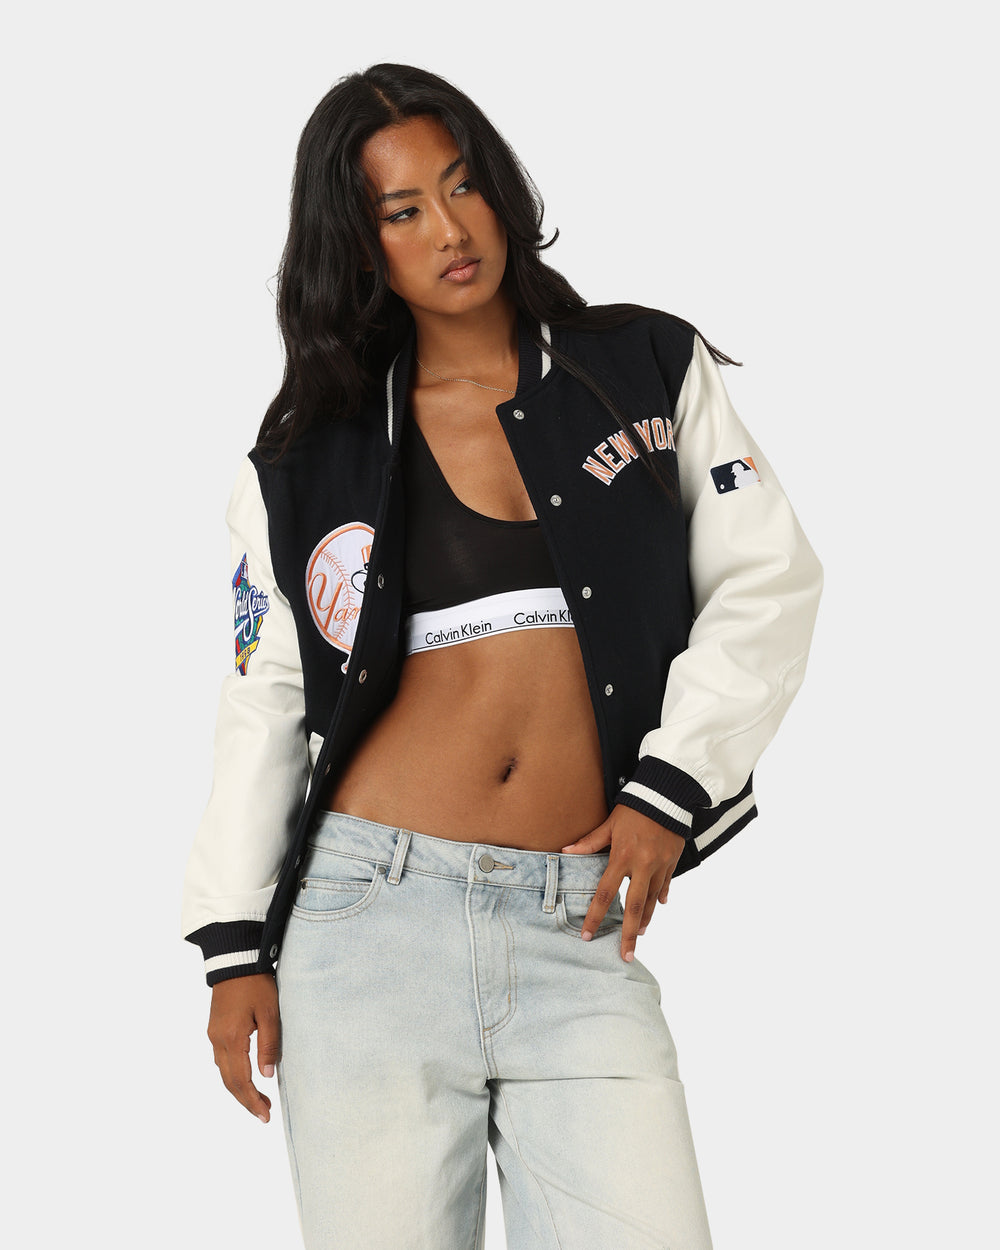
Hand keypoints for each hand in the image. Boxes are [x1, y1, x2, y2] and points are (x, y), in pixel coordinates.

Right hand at [207, 973, 280, 1122]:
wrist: (235, 960)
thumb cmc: (256, 983)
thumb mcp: (269, 1012)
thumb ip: (268, 1045)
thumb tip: (268, 1076)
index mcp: (232, 1039)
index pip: (241, 1080)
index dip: (252, 1101)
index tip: (265, 1116)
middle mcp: (217, 1041)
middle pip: (229, 1081)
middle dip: (246, 1100)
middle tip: (264, 1114)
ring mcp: (213, 1035)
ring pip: (223, 1072)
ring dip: (239, 1089)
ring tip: (259, 1099)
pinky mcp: (214, 1029)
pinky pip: (221, 1060)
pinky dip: (232, 1074)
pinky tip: (245, 1077)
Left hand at [561, 805, 686, 962]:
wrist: (668, 795)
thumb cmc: (635, 807)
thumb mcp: (610, 824)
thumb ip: (590, 842)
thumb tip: (566, 851)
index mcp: (622, 857)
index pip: (605, 893)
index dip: (596, 916)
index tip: (589, 936)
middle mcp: (642, 866)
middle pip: (634, 906)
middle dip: (629, 934)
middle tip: (626, 956)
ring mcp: (660, 866)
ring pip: (652, 900)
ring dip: (645, 919)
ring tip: (639, 934)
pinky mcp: (672, 862)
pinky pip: (665, 885)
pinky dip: (661, 897)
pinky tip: (658, 906)